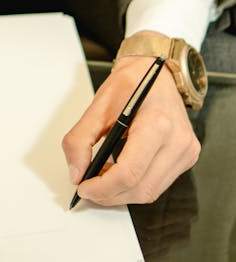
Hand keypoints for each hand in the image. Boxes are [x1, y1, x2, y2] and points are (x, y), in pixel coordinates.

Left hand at [62, 56, 200, 205]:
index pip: (129, 172)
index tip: (84, 188)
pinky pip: (159, 183)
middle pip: (141, 188)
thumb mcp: (98, 105)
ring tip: (103, 178)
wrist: (155, 69)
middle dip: (110, 195)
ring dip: (122, 193)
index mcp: (157, 123)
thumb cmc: (131, 81)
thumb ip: (81, 139)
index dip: (103, 188)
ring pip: (151, 191)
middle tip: (89, 188)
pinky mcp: (187, 155)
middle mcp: (177, 140)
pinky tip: (120, 172)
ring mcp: (186, 150)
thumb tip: (76, 172)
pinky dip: (136, 185)